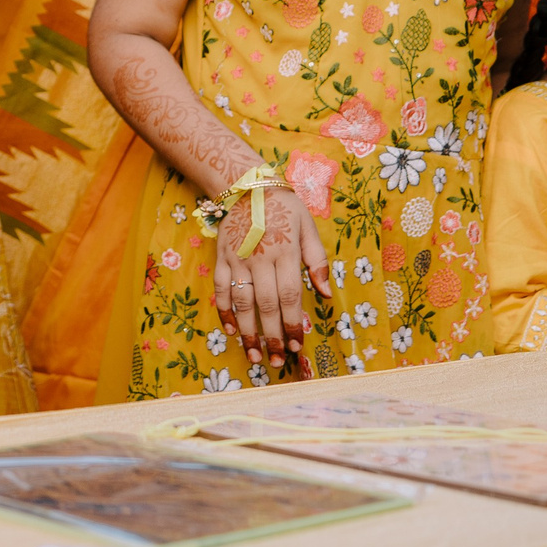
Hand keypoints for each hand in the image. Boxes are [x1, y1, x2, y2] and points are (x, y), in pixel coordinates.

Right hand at [210, 178, 330, 377]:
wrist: (246, 184)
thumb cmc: (284, 208)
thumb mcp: (308, 228)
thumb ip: (317, 260)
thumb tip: (326, 295)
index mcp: (285, 253)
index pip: (290, 297)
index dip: (293, 325)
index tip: (299, 347)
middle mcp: (260, 258)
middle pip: (266, 306)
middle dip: (272, 337)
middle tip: (279, 362)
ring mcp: (237, 259)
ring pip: (241, 302)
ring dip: (247, 332)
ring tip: (254, 356)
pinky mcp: (221, 257)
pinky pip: (220, 288)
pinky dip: (223, 310)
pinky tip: (231, 330)